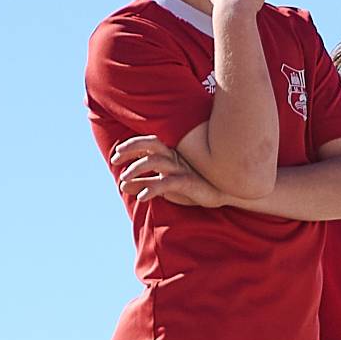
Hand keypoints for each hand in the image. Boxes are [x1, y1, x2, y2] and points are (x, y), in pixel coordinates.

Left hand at [111, 136, 226, 207]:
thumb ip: (144, 182)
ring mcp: (182, 169)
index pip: (148, 142)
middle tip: (115, 160)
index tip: (116, 155)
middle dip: (131, 148)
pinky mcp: (188, 182)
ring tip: (123, 180)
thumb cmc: (193, 187)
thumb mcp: (164, 185)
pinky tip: (141, 197)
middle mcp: (176, 158)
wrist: (225, 195)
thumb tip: (122, 185)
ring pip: (155, 161)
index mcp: (171, 155)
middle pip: (152, 144)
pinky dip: (151, 188)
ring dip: (136, 169)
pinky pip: (167, 182)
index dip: (131, 145)